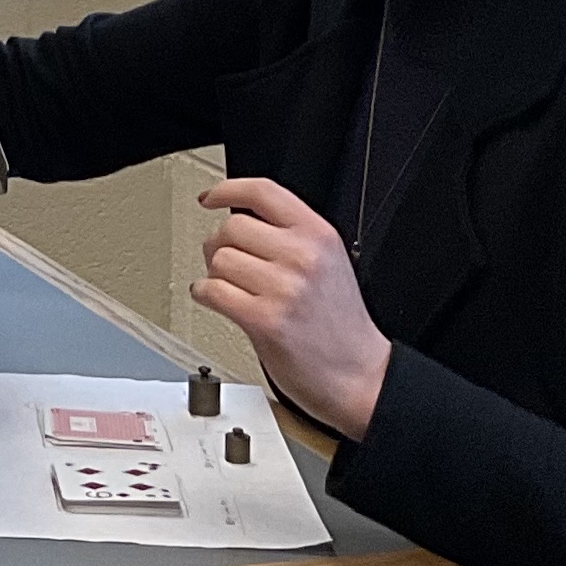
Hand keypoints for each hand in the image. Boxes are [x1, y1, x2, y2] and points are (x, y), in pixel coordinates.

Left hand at [192, 175, 391, 435]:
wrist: (360, 375)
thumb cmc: (341, 325)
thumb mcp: (330, 262)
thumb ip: (292, 236)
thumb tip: (240, 220)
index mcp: (319, 235)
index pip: (263, 193)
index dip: (227, 189)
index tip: (210, 197)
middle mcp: (303, 256)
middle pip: (231, 227)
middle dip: (219, 245)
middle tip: (225, 261)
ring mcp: (284, 288)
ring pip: (219, 259)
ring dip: (214, 273)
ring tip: (229, 287)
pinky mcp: (265, 320)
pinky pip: (213, 291)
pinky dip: (205, 294)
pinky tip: (216, 299)